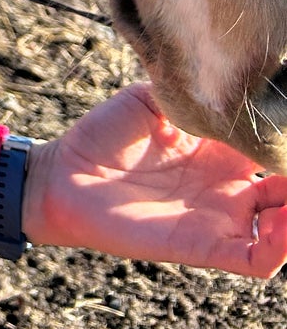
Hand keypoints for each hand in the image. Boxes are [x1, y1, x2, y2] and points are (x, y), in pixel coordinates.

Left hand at [23, 82, 286, 279]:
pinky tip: (285, 219)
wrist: (63, 175)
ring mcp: (220, 218)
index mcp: (218, 150)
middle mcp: (227, 186)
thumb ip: (191, 89)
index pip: (270, 146)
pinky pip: (258, 259)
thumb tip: (223, 69)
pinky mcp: (206, 247)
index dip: (285, 137)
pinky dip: (282, 246)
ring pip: (284, 228)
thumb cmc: (103, 135)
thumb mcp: (152, 100)